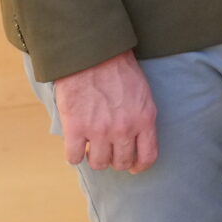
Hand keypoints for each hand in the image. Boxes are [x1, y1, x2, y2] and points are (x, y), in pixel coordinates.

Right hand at [52, 50, 158, 173]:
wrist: (93, 54)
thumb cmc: (119, 70)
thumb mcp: (142, 93)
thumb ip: (141, 118)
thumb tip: (138, 140)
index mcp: (145, 118)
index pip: (148, 157)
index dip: (140, 166)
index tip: (133, 167)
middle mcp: (124, 128)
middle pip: (122, 162)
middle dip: (116, 160)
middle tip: (109, 151)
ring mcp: (100, 130)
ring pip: (99, 164)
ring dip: (95, 158)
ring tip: (92, 146)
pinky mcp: (76, 128)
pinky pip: (74, 157)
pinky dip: (74, 155)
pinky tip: (75, 144)